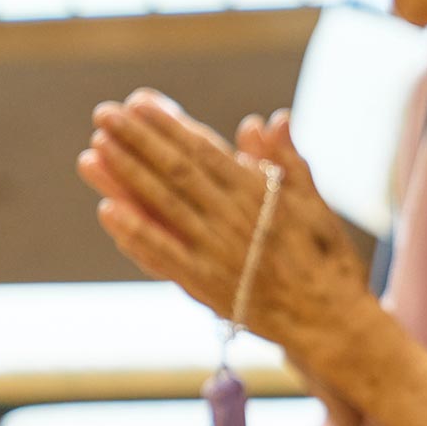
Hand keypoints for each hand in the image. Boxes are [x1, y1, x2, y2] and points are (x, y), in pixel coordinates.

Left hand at [76, 90, 370, 368]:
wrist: (333, 323)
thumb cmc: (327, 262)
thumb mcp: (315, 206)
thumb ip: (289, 163)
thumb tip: (269, 119)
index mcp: (262, 196)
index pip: (205, 150)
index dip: (170, 124)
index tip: (140, 102)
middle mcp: (235, 219)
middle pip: (176, 172)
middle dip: (137, 141)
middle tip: (104, 114)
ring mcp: (217, 253)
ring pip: (163, 207)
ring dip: (125, 177)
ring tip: (94, 151)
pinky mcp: (207, 286)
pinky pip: (163, 256)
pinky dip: (134, 234)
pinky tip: (107, 211)